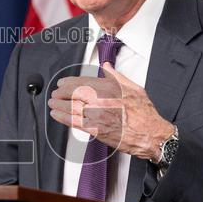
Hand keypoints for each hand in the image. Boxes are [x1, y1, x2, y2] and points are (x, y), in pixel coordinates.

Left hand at [48, 63, 173, 162]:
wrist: (150, 134)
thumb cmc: (144, 114)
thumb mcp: (133, 88)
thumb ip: (116, 76)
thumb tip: (107, 66)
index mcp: (110, 87)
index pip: (83, 81)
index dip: (69, 82)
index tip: (62, 83)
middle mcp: (102, 100)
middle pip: (73, 93)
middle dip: (61, 93)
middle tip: (55, 93)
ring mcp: (97, 115)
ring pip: (71, 107)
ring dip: (58, 105)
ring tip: (52, 103)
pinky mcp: (96, 129)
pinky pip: (74, 122)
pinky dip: (62, 117)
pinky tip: (56, 115)